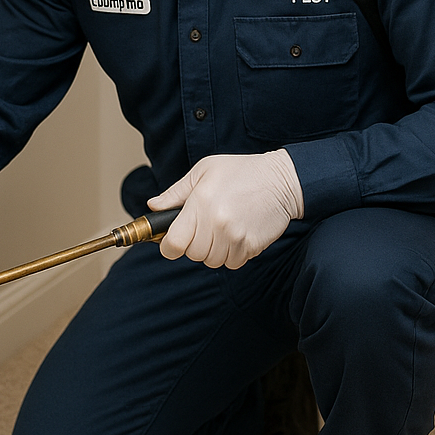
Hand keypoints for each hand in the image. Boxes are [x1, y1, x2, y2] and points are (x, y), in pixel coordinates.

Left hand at [148, 150, 303, 269]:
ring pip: (212, 261)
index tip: (172, 241)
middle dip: (194, 244)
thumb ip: (176, 192)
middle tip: (205, 227)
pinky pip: (233, 263)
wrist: (281, 180)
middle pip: (193, 254)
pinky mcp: (251, 246)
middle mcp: (216, 222)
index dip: (169, 246)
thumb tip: (153, 207)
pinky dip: (232, 253)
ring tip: (223, 228)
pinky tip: (238, 233)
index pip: (173, 244)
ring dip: (214, 250)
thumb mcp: (204, 171)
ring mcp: (235, 236)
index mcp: (200, 203)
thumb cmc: (241, 172)